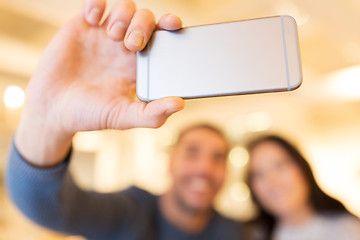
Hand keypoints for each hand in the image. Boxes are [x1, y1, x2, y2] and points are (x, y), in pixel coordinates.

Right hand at [15, 0, 184, 165]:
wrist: (53, 110)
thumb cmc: (90, 114)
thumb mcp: (123, 116)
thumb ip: (152, 114)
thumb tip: (180, 103)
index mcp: (139, 65)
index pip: (161, 39)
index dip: (169, 27)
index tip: (174, 25)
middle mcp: (124, 48)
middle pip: (145, 19)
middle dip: (143, 25)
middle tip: (132, 44)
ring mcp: (103, 36)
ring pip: (124, 8)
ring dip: (123, 16)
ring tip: (112, 36)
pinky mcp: (81, 27)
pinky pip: (93, 3)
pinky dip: (96, 4)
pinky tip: (92, 20)